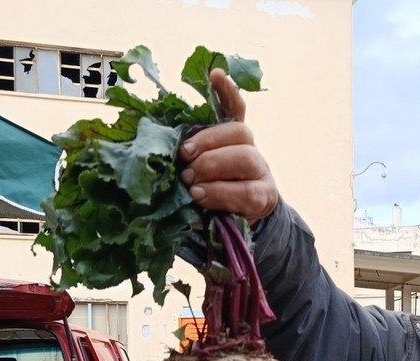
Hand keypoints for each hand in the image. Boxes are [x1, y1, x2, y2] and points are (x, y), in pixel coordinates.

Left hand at [178, 69, 278, 223]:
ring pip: (245, 157)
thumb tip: (155, 143)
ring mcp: (261, 172)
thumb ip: (185, 155)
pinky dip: (220, 192)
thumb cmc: (208, 192)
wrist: (237, 225)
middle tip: (184, 156)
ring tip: (190, 182)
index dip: (227, 91)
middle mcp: (250, 149)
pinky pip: (246, 191)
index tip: (215, 74)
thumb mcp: (193, 169)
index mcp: (231, 139)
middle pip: (239, 132)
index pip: (235, 108)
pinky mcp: (264, 196)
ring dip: (213, 166)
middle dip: (208, 141)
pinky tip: (200, 196)